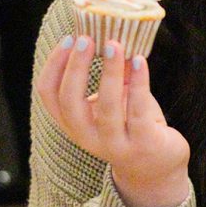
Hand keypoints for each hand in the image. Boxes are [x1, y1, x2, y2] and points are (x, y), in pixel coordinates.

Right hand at [36, 36, 189, 206]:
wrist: (156, 169)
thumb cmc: (131, 127)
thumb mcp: (113, 101)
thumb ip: (111, 77)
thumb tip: (113, 37)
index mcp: (73, 124)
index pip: (49, 96)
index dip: (54, 65)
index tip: (69, 38)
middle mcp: (88, 137)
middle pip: (70, 103)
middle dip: (76, 68)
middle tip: (86, 39)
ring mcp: (115, 144)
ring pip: (105, 108)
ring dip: (108, 73)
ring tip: (114, 45)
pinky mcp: (143, 144)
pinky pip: (138, 110)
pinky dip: (137, 83)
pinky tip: (140, 61)